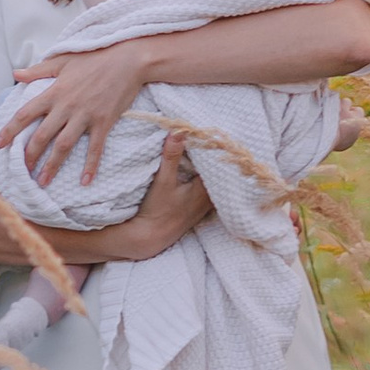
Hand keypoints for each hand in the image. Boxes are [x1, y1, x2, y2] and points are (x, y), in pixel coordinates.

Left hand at [0, 39, 158, 188]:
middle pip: (42, 135)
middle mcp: (66, 106)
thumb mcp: (63, 60)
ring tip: (43, 182)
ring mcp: (86, 115)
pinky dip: (90, 165)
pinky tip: (85, 181)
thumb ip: (38, 70)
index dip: (10, 130)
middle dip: (29, 155)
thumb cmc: (95, 57)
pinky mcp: (104, 122)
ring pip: (64, 145)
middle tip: (20, 171)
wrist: (128, 59)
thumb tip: (15, 74)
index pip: (25, 114)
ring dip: (52, 165)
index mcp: (54, 91)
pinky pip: (95, 148)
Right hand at [108, 134, 210, 261]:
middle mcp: (208, 199)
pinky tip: (201, 173)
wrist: (150, 238)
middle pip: (219, 175)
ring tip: (210, 152)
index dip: (216, 150)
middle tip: (213, 140)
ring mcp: (204, 207)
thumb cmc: (157, 210)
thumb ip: (170, 156)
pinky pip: (208, 192)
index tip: (214, 135)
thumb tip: (178, 131)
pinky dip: (207, 181)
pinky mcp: (196, 211)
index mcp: (204, 190)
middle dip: (216, 158)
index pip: (218, 166)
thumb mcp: (162, 181)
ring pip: (214, 184)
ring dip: (212, 170)